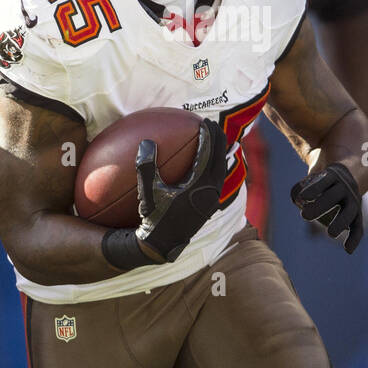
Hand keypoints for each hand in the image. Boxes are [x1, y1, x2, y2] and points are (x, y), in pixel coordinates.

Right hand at [134, 119, 228, 261]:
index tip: (204, 122)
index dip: (208, 137)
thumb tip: (145, 142)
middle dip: (218, 142)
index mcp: (198, 185)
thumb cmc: (153, 218)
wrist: (163, 245)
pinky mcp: (208, 207)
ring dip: (219, 155)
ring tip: (215, 143)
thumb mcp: (147, 192)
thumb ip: (147, 167)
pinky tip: (207, 166)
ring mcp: (211, 200)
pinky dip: (214, 169)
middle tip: (213, 126)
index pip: (208, 155)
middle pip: (220, 160)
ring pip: (221, 172)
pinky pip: (217, 181)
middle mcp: (210, 192)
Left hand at [291, 163, 362, 253]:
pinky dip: (354, 238)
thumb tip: (292, 197)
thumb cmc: (324, 176)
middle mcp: (345, 187)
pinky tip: (348, 250)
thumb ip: (300, 182)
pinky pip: (358, 226)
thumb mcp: (314, 171)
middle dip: (320, 206)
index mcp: (333, 175)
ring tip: (331, 234)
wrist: (353, 171)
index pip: (323, 181)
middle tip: (304, 216)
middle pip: (333, 197)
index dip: (314, 188)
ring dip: (340, 222)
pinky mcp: (357, 212)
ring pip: (349, 211)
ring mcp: (353, 200)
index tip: (301, 197)